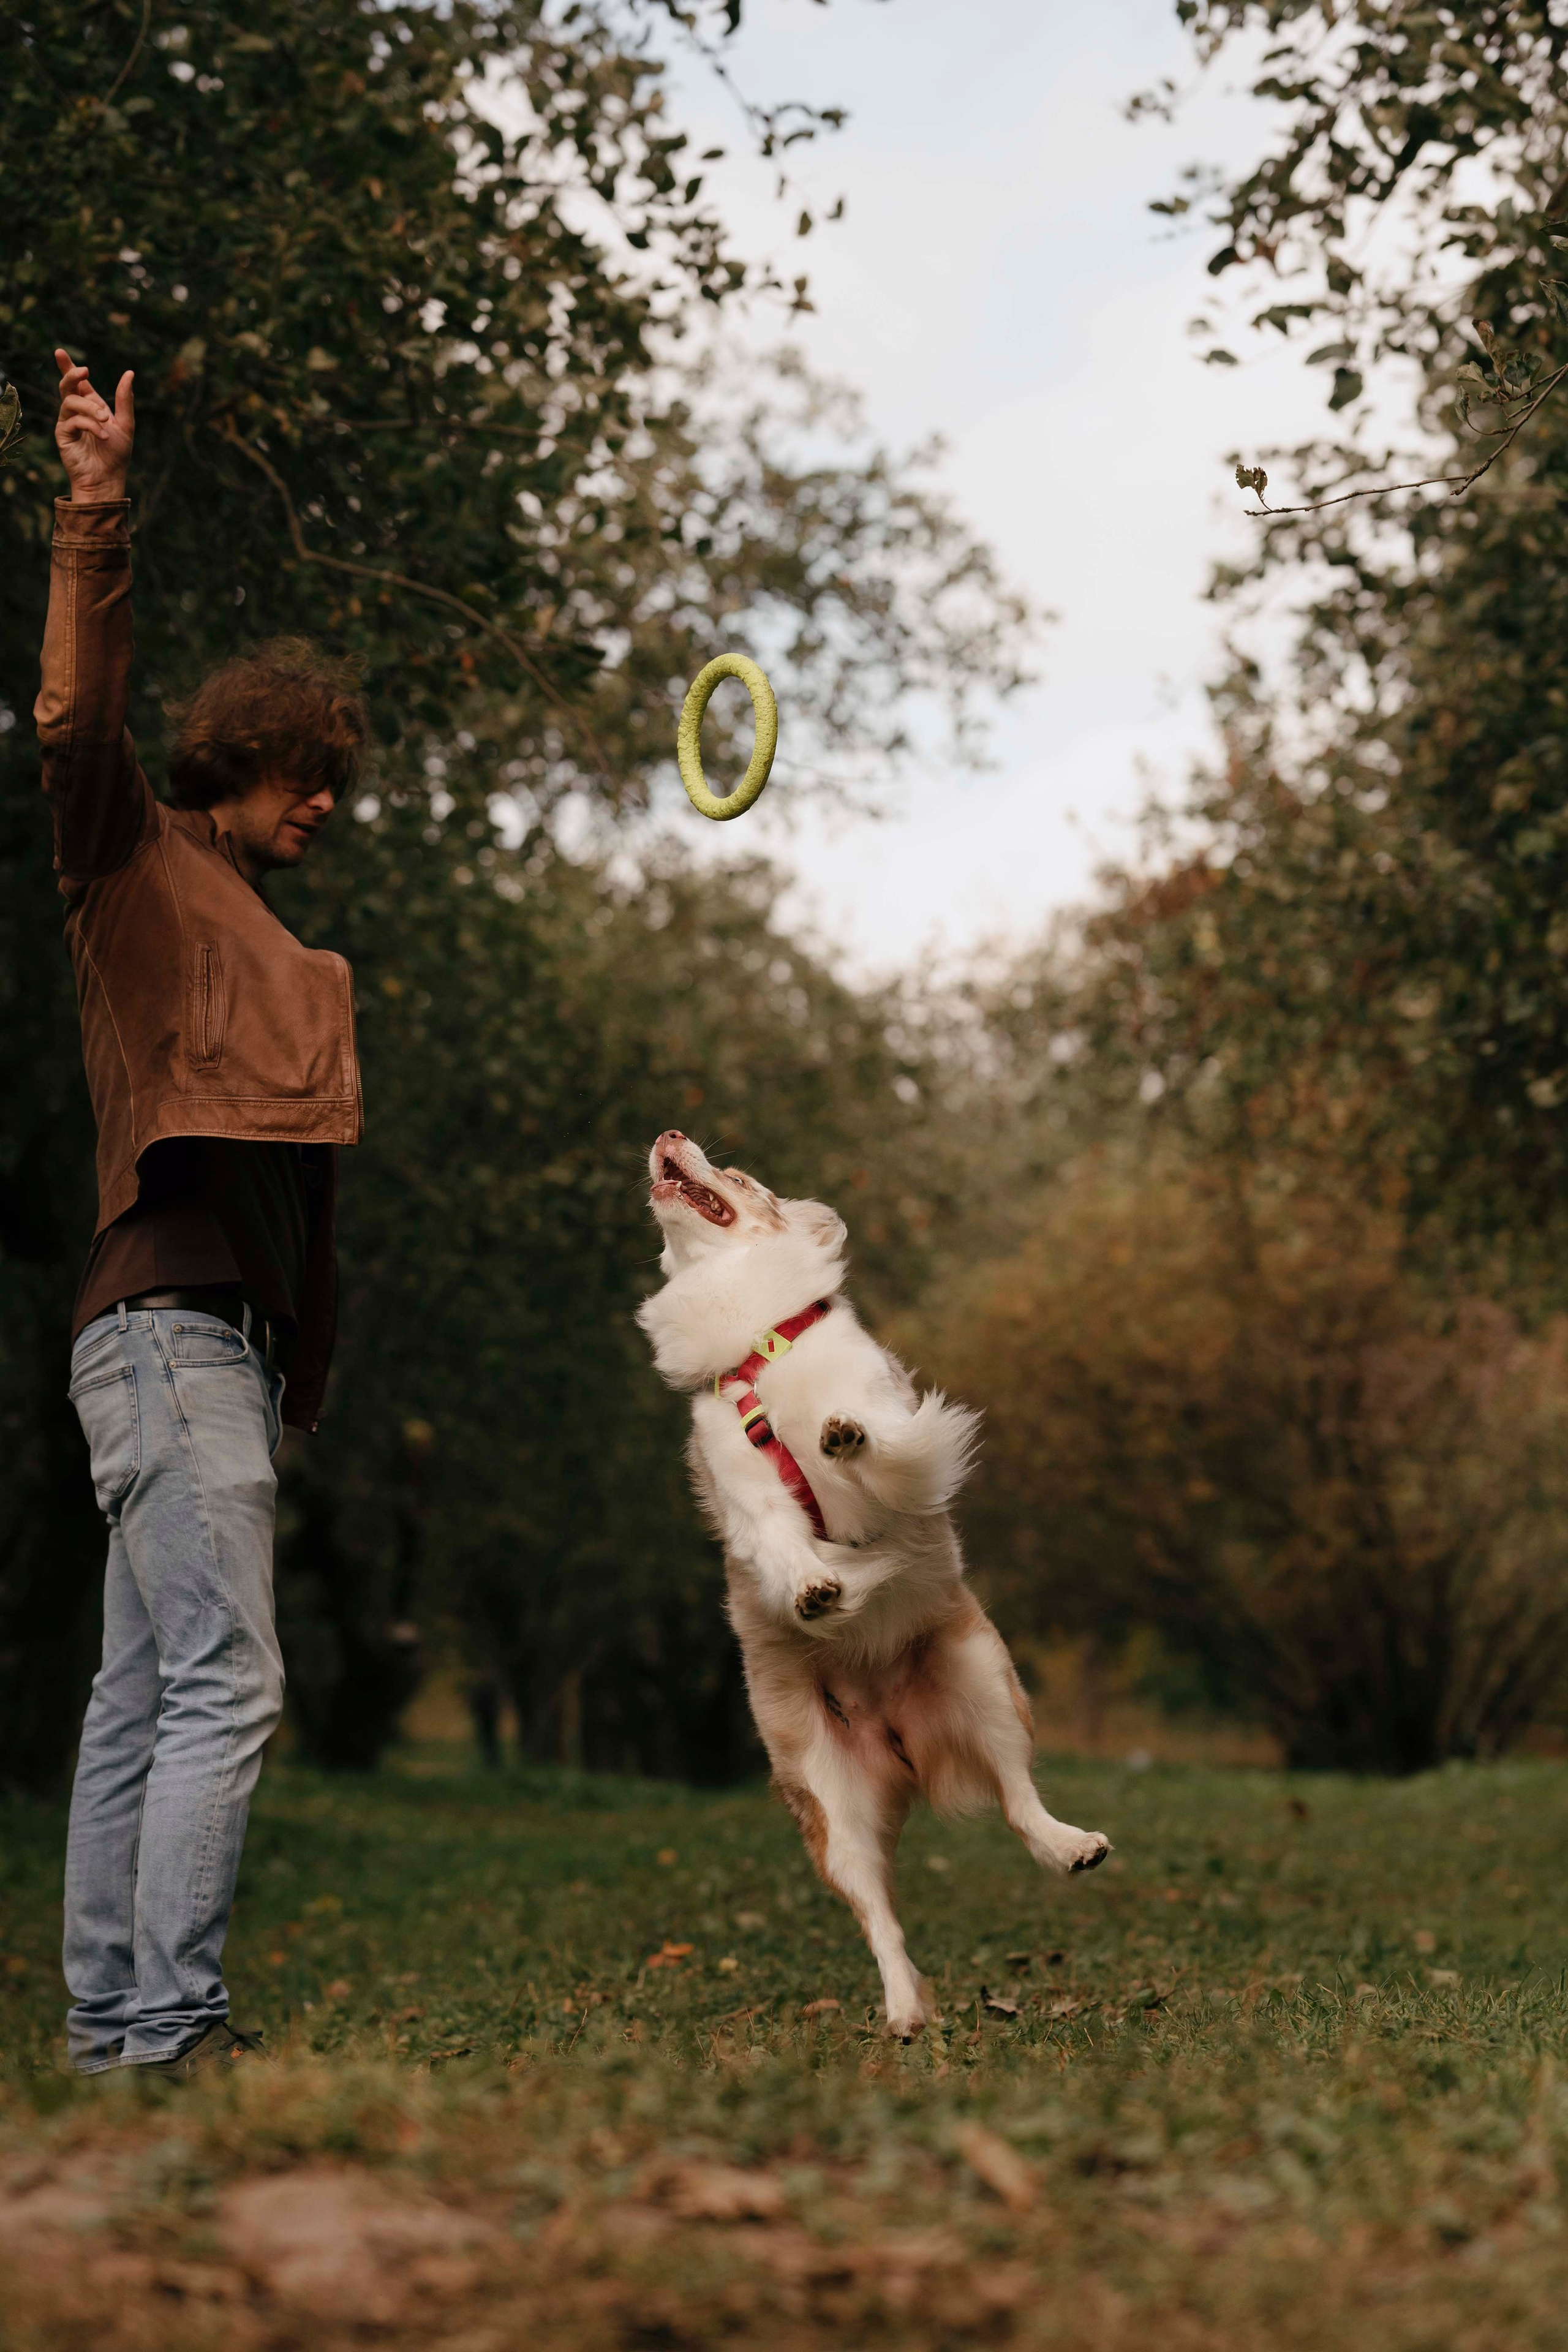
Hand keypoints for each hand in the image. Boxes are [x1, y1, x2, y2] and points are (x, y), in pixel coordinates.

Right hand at [54, 348, 133, 501]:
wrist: (109, 479)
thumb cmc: (117, 455)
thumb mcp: (126, 424)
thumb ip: (125, 399)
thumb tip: (130, 372)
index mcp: (92, 406)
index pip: (78, 382)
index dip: (69, 367)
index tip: (60, 352)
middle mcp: (77, 411)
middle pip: (67, 386)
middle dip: (73, 375)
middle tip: (85, 371)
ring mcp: (68, 422)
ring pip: (71, 401)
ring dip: (91, 408)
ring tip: (106, 421)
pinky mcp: (63, 434)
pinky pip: (73, 420)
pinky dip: (90, 425)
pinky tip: (103, 436)